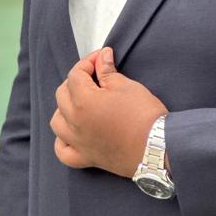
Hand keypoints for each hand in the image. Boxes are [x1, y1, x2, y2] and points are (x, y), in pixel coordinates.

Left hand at [50, 46, 167, 176]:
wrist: (158, 147)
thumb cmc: (144, 117)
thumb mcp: (127, 86)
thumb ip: (108, 71)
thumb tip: (102, 57)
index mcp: (84, 102)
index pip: (76, 75)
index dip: (89, 62)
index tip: (101, 58)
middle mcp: (75, 122)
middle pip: (62, 95)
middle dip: (76, 81)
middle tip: (94, 76)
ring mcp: (78, 142)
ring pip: (57, 122)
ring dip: (64, 108)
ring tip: (80, 102)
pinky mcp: (86, 158)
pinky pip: (62, 151)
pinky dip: (62, 141)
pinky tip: (71, 133)